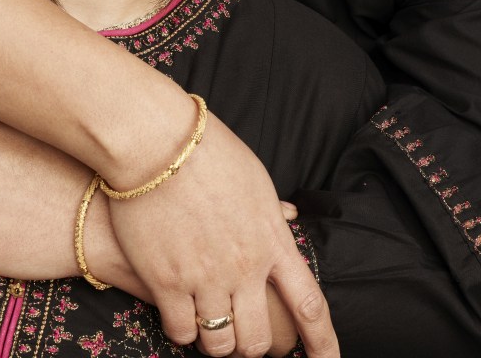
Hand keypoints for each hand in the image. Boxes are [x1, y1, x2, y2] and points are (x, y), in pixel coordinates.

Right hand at [107, 111, 335, 357]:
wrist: (157, 143)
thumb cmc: (207, 151)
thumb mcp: (254, 178)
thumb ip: (272, 211)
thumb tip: (289, 219)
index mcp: (272, 241)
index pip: (310, 305)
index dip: (323, 343)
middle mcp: (245, 267)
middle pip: (259, 339)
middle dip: (252, 345)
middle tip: (240, 332)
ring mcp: (206, 277)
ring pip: (220, 343)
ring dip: (217, 341)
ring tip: (208, 322)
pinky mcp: (167, 281)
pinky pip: (180, 332)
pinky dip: (182, 331)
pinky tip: (178, 314)